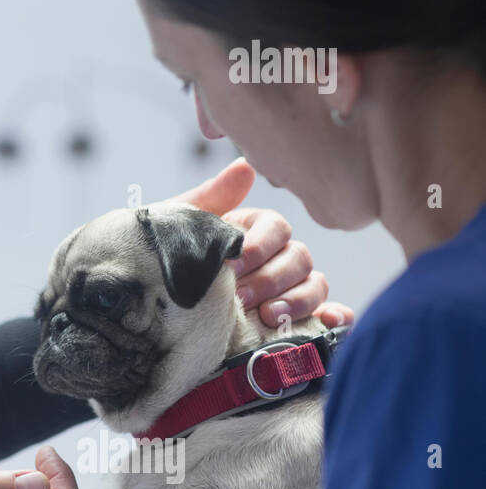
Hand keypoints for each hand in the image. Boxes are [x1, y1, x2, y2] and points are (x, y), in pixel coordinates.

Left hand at [170, 157, 354, 328]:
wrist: (152, 309)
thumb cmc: (169, 263)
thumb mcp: (181, 230)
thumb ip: (209, 199)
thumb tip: (244, 167)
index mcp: (253, 230)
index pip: (276, 228)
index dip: (258, 246)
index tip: (232, 265)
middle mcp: (277, 257)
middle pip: (298, 258)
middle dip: (270, 279)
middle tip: (240, 298)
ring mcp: (291, 289)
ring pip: (315, 285)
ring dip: (297, 301)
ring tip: (268, 317)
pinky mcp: (299, 320)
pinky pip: (329, 316)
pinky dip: (335, 317)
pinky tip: (327, 322)